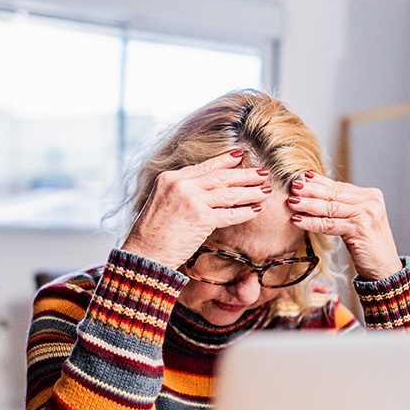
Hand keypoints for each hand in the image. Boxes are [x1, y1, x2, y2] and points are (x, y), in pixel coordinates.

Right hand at [122, 151, 271, 268]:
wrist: (144, 253)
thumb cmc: (152, 233)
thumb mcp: (163, 201)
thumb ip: (181, 191)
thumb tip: (206, 189)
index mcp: (171, 178)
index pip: (204, 166)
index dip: (225, 161)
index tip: (240, 156)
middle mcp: (182, 185)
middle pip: (221, 177)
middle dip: (245, 174)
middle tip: (263, 172)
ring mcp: (192, 201)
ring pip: (229, 193)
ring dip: (250, 192)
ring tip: (265, 190)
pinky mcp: (201, 219)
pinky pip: (229, 214)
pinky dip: (245, 212)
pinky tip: (256, 210)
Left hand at [287, 171, 402, 280]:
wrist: (384, 268)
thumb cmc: (368, 245)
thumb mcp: (357, 220)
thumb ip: (343, 206)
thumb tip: (315, 192)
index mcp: (370, 196)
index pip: (339, 186)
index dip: (319, 182)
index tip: (302, 176)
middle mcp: (370, 202)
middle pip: (334, 194)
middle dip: (311, 190)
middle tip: (292, 185)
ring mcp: (366, 214)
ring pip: (330, 207)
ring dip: (307, 204)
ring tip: (291, 202)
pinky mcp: (360, 229)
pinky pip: (329, 224)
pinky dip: (312, 222)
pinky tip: (297, 220)